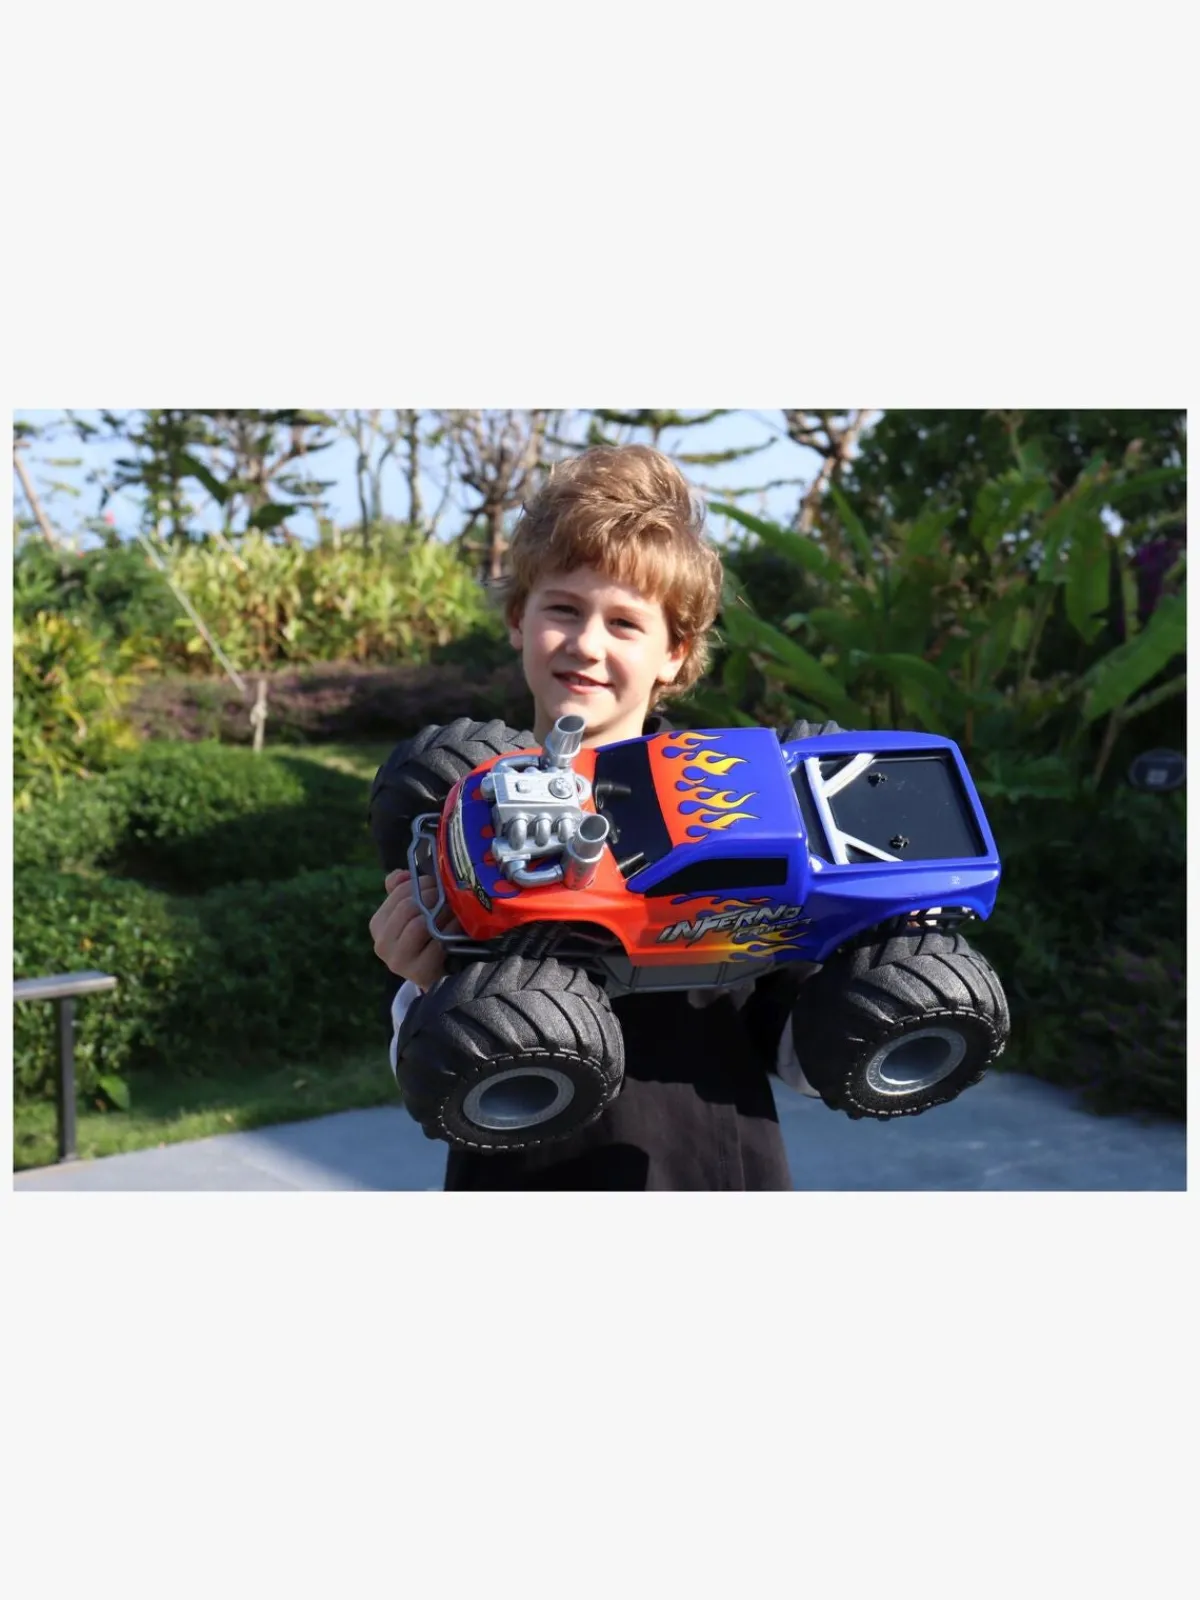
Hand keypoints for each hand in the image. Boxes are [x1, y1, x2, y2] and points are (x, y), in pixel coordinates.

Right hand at [369, 868, 461, 990]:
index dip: (422, 883)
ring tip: (455, 908)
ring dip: (441, 913)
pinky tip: (459, 925)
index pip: (398, 892)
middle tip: (451, 893)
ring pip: (419, 925)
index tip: (439, 882)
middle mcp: (382, 942)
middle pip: (407, 907)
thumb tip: (402, 874)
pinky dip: (450, 930)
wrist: (434, 975)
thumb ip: (401, 890)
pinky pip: (436, 944)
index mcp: (378, 924)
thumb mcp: (410, 914)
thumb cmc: (423, 938)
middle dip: (433, 896)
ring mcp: (398, 960)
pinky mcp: (418, 972)